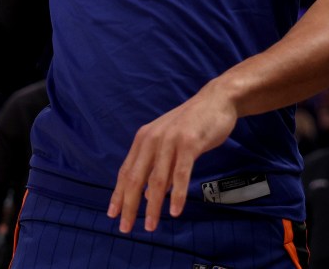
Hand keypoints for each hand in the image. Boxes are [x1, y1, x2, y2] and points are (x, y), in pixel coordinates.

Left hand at [107, 81, 237, 232]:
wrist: (215, 100)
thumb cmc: (191, 125)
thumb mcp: (168, 143)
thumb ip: (157, 166)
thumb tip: (147, 195)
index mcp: (143, 139)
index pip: (126, 172)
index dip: (118, 195)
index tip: (112, 215)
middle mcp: (152, 139)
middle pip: (135, 178)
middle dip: (129, 206)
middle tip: (125, 228)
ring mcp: (170, 141)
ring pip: (157, 180)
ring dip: (152, 206)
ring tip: (150, 226)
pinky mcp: (189, 143)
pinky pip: (180, 173)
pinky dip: (177, 194)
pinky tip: (174, 211)